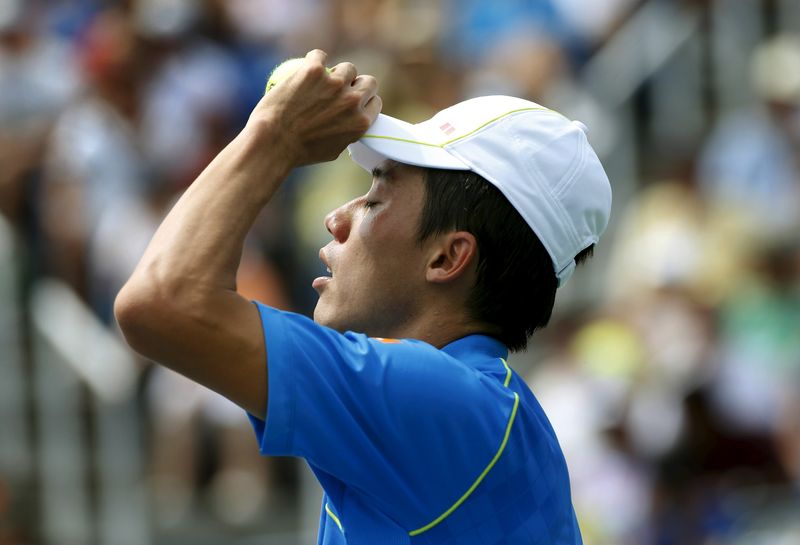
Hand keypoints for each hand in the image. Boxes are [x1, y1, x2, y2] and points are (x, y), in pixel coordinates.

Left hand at [251, 49, 381, 166]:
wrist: (274, 142)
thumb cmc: (300, 152)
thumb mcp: (333, 150)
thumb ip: (346, 133)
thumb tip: (350, 124)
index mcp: (361, 122)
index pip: (374, 101)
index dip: (364, 99)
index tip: (353, 100)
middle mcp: (353, 101)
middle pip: (369, 81)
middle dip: (358, 83)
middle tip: (341, 88)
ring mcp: (335, 83)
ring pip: (347, 67)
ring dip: (337, 72)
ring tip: (320, 80)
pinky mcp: (314, 70)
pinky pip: (319, 56)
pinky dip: (313, 61)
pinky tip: (304, 69)